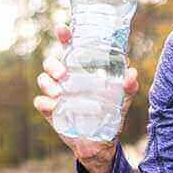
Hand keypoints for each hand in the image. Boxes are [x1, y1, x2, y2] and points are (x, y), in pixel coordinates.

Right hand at [32, 23, 139, 172]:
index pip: (70, 49)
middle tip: (63, 74)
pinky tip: (53, 105)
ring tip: (59, 93)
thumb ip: (129, 87)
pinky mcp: (50, 111)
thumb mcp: (122, 101)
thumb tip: (132, 73)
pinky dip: (44, 102)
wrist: (100, 144)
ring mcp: (56, 94)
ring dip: (47, 83)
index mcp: (81, 71)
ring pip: (42, 79)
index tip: (62, 28)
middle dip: (53, 64)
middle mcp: (66, 79)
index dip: (64, 36)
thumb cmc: (111, 116)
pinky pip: (40, 102)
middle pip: (50, 62)